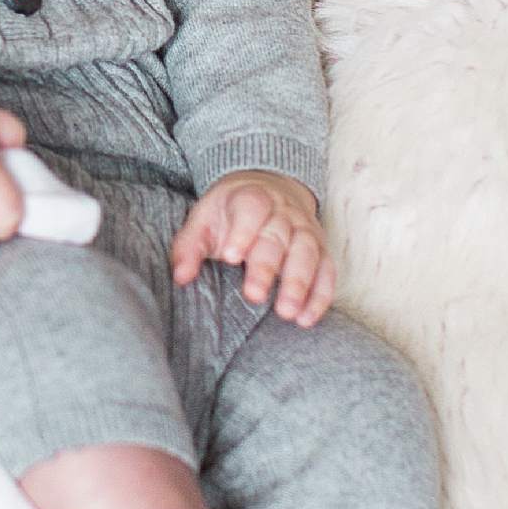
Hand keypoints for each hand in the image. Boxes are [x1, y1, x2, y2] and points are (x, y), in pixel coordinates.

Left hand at [171, 171, 333, 324]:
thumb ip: (189, 248)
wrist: (270, 190)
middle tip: (254, 296)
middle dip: (267, 268)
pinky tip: (307, 318)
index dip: (242, 232)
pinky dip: (321, 295)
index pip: (251, 210)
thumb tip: (181, 277)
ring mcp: (306, 230)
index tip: (230, 257)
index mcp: (252, 198)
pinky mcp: (321, 249)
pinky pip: (327, 270)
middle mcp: (284, 213)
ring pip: (307, 254)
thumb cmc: (230, 214)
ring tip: (286, 314)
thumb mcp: (204, 220)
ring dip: (298, 284)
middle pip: (278, 238)